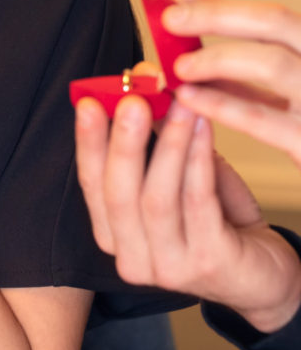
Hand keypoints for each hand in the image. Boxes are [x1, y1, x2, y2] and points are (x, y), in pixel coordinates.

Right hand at [75, 93, 300, 331]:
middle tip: (133, 100)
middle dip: (123, 142)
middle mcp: (133, 259)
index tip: (89, 102)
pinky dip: (198, 159)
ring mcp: (170, 268)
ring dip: (168, 143)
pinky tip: (203, 126)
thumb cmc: (213, 215)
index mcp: (113, 235)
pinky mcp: (209, 265)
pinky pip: (198, 203)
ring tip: (179, 103)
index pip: (91, 184)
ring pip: (157, 199)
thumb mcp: (175, 173)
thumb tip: (143, 81)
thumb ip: (155, 135)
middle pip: (119, 195)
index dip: (88, 142)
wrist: (261, 268)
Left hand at [163, 0, 300, 169]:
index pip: (271, 15)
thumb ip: (242, 64)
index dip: (223, 6)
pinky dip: (221, 104)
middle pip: (275, 22)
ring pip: (272, 63)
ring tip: (178, 66)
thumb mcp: (281, 90)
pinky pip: (261, 118)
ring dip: (218, 59)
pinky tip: (189, 99)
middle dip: (217, 15)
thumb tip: (190, 33)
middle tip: (171, 19)